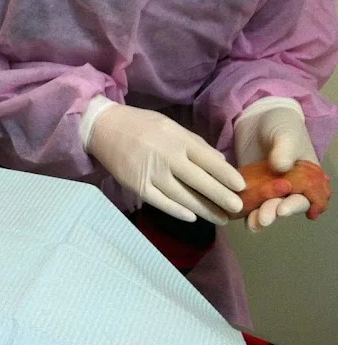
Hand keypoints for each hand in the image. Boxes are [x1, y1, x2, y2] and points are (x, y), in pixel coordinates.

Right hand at [85, 103, 244, 224]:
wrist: (103, 127)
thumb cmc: (140, 124)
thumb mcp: (170, 125)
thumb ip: (195, 142)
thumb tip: (220, 161)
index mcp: (177, 139)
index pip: (210, 161)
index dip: (227, 176)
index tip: (242, 187)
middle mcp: (167, 157)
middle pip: (200, 182)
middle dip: (222, 198)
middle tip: (238, 209)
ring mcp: (151, 173)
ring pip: (184, 197)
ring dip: (205, 210)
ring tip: (220, 219)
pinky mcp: (138, 186)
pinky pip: (162, 203)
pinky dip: (178, 211)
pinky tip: (191, 217)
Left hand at [234, 101, 320, 231]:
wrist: (257, 118)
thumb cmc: (280, 125)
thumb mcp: (285, 135)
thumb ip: (284, 150)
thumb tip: (281, 167)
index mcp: (307, 176)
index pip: (306, 195)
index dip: (296, 204)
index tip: (283, 209)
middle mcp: (292, 186)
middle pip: (287, 204)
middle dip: (275, 212)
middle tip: (263, 219)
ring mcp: (271, 187)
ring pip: (271, 206)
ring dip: (263, 216)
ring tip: (253, 223)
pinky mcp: (253, 185)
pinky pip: (254, 201)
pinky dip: (249, 210)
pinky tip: (242, 217)